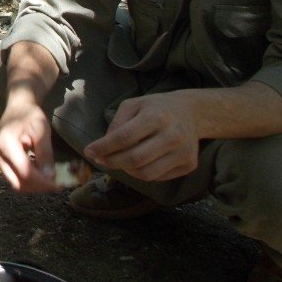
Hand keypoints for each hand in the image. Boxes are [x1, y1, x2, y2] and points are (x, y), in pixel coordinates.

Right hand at [0, 99, 56, 192]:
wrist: (17, 107)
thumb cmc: (30, 115)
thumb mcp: (42, 130)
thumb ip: (45, 154)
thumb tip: (50, 178)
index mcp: (5, 143)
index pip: (25, 171)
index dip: (43, 182)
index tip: (60, 185)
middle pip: (18, 183)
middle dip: (39, 188)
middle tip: (57, 186)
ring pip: (15, 183)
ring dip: (34, 186)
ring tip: (50, 181)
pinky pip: (13, 178)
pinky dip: (28, 181)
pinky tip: (40, 175)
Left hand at [84, 92, 199, 181]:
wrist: (191, 113)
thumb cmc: (156, 108)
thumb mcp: (133, 105)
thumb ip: (117, 123)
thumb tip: (103, 146)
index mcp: (157, 116)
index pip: (124, 137)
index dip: (104, 147)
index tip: (89, 151)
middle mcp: (172, 136)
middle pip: (135, 159)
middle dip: (112, 162)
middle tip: (101, 160)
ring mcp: (183, 152)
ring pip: (146, 174)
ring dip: (126, 171)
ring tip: (119, 161)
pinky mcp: (189, 165)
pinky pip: (158, 177)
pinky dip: (142, 173)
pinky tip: (138, 163)